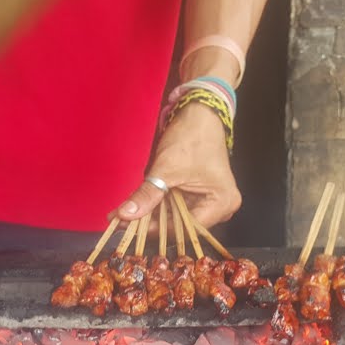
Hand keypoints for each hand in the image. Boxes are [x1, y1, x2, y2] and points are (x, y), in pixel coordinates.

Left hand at [113, 105, 240, 227]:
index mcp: (222, 203)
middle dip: (152, 223)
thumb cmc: (192, 137)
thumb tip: (125, 215)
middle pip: (182, 226)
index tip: (129, 227)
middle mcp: (222, 208)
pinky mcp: (201, 196)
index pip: (185, 229)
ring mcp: (212, 202)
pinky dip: (159, 207)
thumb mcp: (167, 169)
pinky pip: (178, 208)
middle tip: (122, 222)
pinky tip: (139, 207)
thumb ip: (147, 195)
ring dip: (153, 215)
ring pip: (178, 218)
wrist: (200, 114)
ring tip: (125, 215)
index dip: (156, 230)